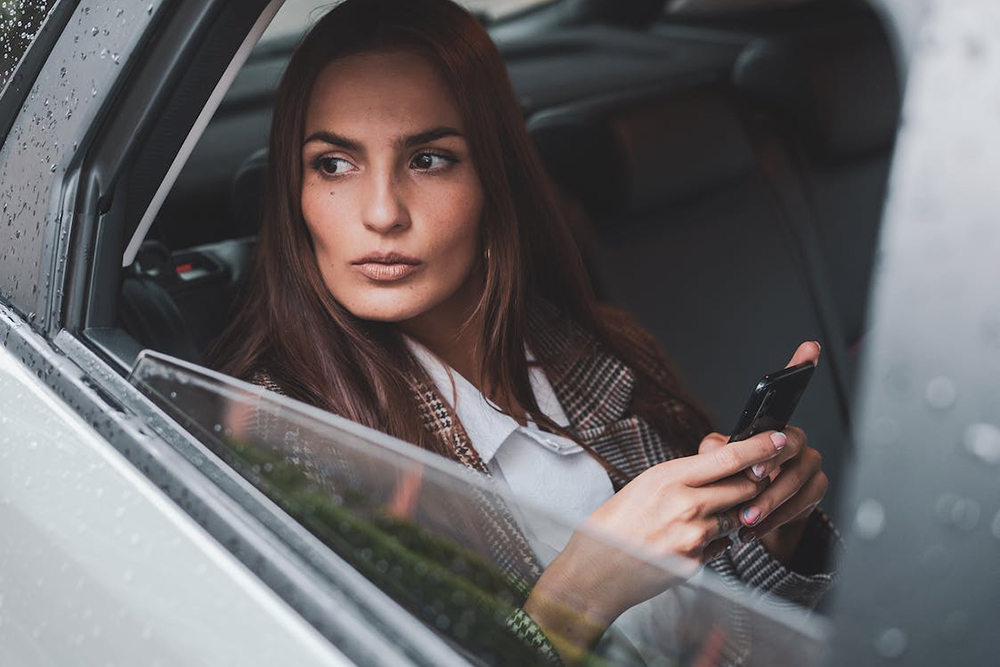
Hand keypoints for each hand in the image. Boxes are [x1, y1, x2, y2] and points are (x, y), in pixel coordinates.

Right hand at [523, 428, 785, 657]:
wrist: (593, 572)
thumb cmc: (612, 525)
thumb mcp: (644, 486)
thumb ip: (683, 477)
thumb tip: (719, 468)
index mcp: (669, 477)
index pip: (730, 458)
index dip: (761, 447)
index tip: (780, 440)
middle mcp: (685, 505)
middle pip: (743, 488)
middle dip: (751, 485)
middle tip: (746, 482)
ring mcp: (693, 537)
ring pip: (736, 517)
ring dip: (730, 515)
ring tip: (695, 518)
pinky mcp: (696, 563)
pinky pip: (722, 546)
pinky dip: (714, 541)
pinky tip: (685, 541)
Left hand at [701, 342, 828, 563]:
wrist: (747, 519)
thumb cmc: (729, 484)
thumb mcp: (714, 465)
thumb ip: (715, 453)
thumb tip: (717, 448)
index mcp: (770, 427)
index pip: (786, 391)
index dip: (800, 366)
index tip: (809, 348)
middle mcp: (795, 440)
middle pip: (792, 443)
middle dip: (772, 461)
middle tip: (752, 478)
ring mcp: (810, 464)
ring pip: (799, 478)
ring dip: (771, 499)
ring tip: (746, 517)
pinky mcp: (816, 490)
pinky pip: (803, 503)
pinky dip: (778, 517)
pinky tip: (756, 528)